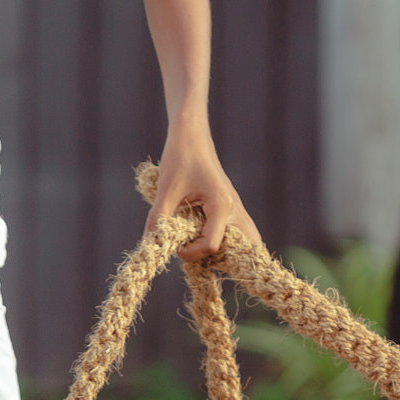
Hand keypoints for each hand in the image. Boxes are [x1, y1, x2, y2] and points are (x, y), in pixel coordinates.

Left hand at [145, 126, 261, 263]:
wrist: (192, 137)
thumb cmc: (180, 158)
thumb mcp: (166, 190)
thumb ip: (158, 218)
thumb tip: (150, 245)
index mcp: (221, 205)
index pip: (212, 245)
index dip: (191, 254)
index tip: (175, 248)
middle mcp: (235, 210)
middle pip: (247, 250)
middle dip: (225, 262)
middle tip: (199, 258)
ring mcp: (237, 210)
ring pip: (248, 242)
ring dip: (229, 253)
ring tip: (202, 251)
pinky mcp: (232, 209)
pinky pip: (241, 234)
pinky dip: (228, 244)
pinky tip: (204, 242)